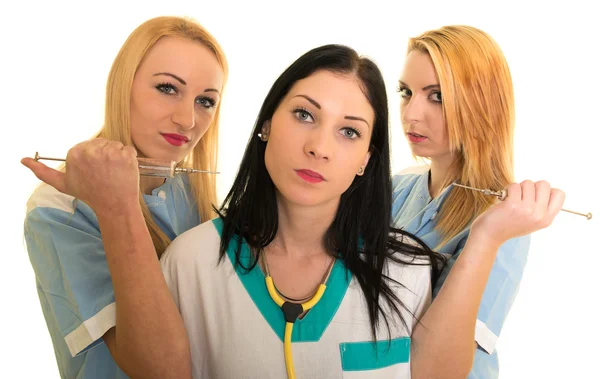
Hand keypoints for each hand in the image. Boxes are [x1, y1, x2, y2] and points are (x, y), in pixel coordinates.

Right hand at [21, 138, 140, 213]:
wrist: (114, 206)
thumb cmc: (89, 194)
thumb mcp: (62, 184)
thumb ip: (43, 172)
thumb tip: (24, 160)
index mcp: (74, 153)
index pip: (88, 146)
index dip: (92, 158)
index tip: (93, 171)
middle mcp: (91, 150)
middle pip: (102, 143)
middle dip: (104, 155)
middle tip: (104, 173)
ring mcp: (110, 152)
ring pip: (116, 145)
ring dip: (117, 157)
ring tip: (113, 172)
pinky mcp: (126, 155)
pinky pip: (129, 150)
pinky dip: (129, 159)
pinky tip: (123, 171)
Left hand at [470, 180, 564, 246]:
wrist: (489, 235)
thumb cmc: (509, 225)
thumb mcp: (532, 221)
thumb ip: (541, 207)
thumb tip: (545, 187)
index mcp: (547, 219)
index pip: (559, 194)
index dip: (547, 190)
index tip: (535, 197)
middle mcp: (539, 215)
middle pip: (544, 184)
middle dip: (531, 186)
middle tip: (521, 196)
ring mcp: (527, 209)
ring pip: (528, 183)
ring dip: (518, 188)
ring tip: (512, 199)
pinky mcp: (513, 204)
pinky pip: (515, 185)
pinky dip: (508, 189)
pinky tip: (504, 199)